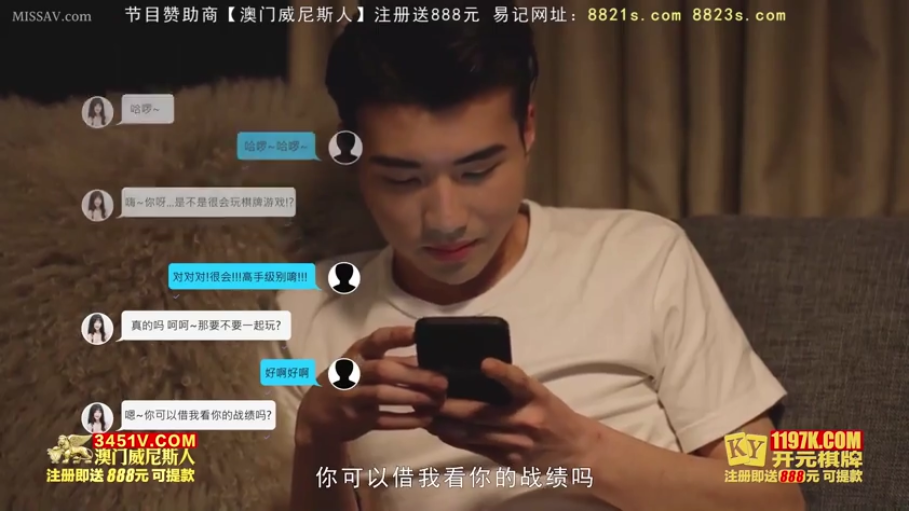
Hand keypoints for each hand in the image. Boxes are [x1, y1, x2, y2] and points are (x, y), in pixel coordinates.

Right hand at [297, 326, 447, 444]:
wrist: (317, 413)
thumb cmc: (351, 382)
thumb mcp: (365, 366)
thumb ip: (394, 362)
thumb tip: (432, 359)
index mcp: (357, 354)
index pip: (376, 340)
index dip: (396, 336)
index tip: (418, 333)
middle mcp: (351, 373)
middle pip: (383, 370)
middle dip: (414, 375)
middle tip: (441, 382)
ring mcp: (351, 397)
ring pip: (381, 395)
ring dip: (411, 397)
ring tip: (435, 401)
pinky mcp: (355, 420)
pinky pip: (381, 420)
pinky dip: (404, 420)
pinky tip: (424, 419)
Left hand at [427, 358, 597, 470]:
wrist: (574, 449)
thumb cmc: (551, 413)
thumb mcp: (538, 394)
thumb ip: (511, 386)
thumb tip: (474, 371)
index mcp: (536, 398)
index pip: (519, 382)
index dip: (502, 372)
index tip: (484, 363)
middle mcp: (526, 420)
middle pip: (481, 413)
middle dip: (449, 405)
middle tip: (425, 395)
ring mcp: (516, 444)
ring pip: (472, 433)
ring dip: (444, 423)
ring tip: (423, 413)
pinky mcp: (509, 461)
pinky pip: (475, 448)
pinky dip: (454, 438)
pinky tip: (439, 430)